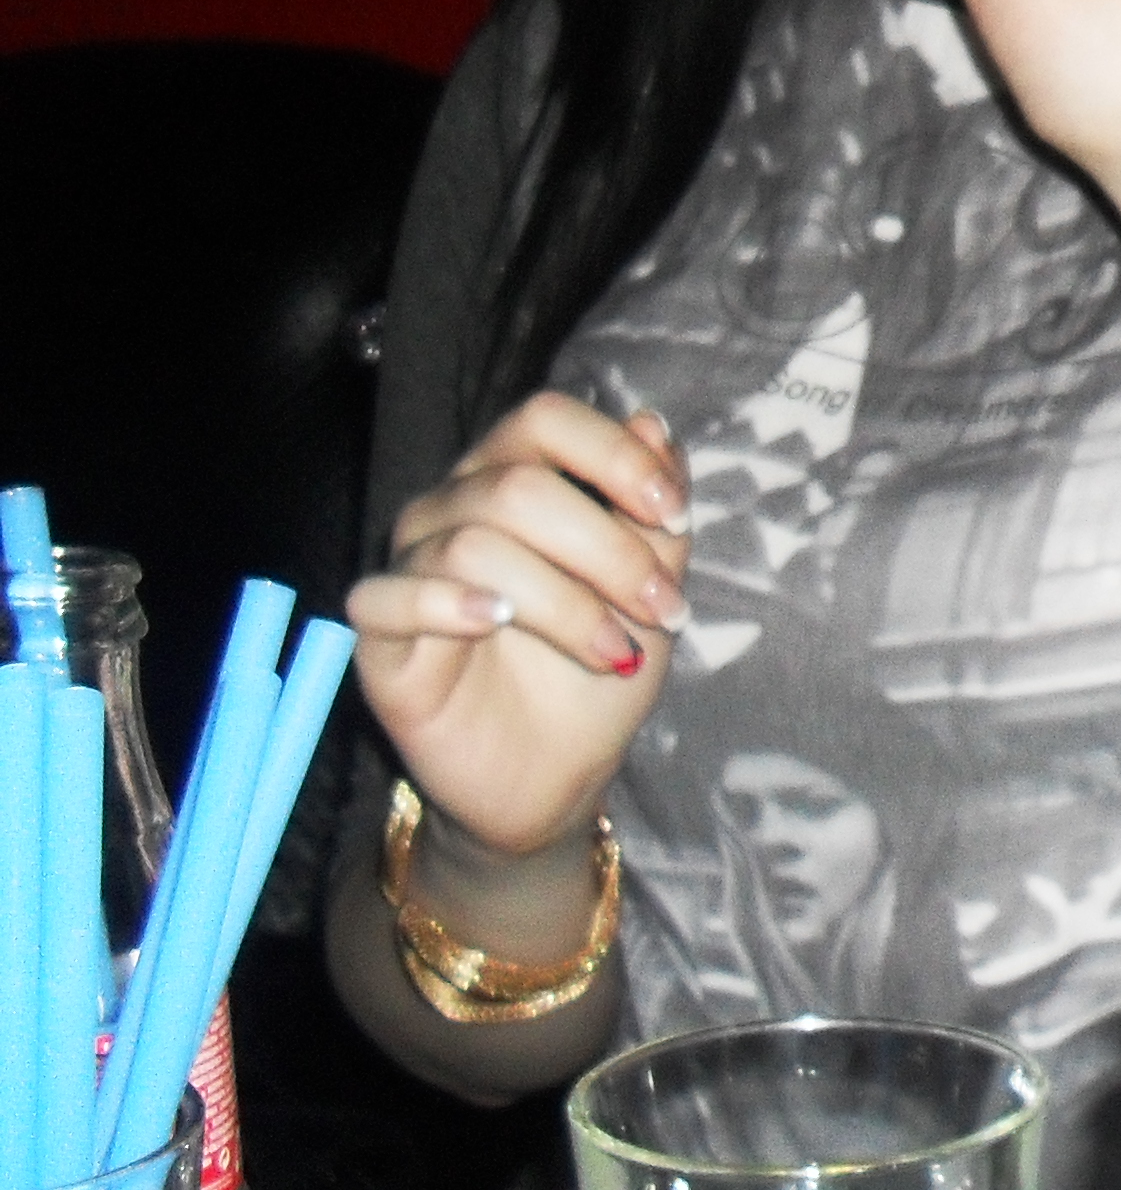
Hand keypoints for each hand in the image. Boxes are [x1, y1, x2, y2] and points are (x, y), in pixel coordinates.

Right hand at [348, 393, 688, 857]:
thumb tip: (652, 424)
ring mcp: (409, 568)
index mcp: (514, 478)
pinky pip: (388, 597)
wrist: (559, 770)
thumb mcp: (651, 585)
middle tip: (661, 608)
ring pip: (472, 543)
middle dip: (608, 549)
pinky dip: (447, 604)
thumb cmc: (600, 662)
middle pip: (517, 484)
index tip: (674, 516)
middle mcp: (452, 508)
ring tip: (613, 651)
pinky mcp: (377, 637)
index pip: (544, 420)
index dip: (612, 457)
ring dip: (564, 601)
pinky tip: (496, 622)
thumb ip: (653, 510)